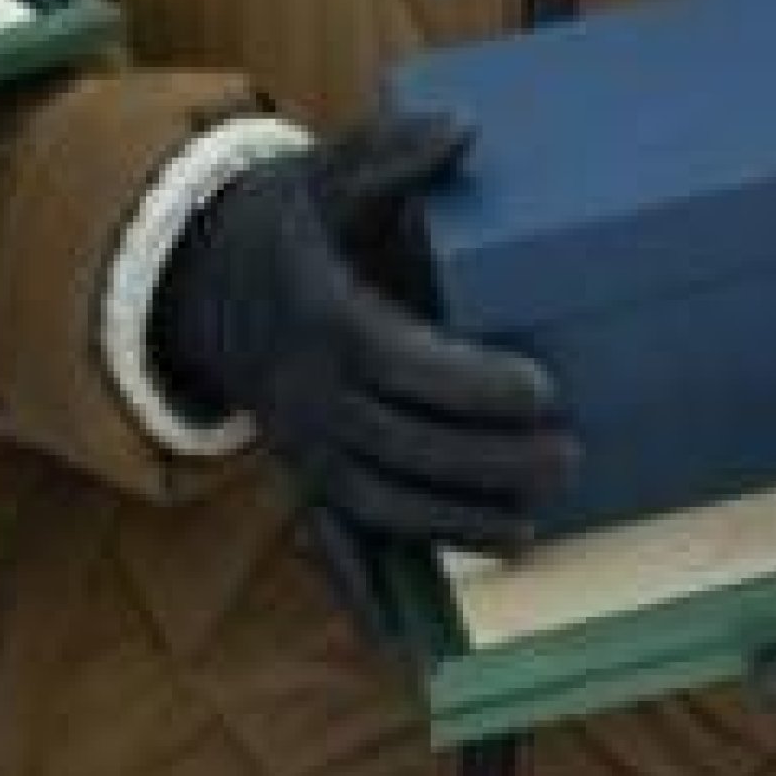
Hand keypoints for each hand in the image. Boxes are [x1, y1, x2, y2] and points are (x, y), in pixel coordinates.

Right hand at [153, 111, 575, 640]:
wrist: (204, 281)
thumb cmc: (291, 225)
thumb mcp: (328, 175)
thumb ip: (391, 153)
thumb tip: (463, 130)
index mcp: (323, 321)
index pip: (400, 363)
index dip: (469, 384)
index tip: (539, 386)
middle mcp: (308, 395)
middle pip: (402, 444)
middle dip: (487, 462)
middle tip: (570, 456)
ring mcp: (305, 447)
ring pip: (380, 504)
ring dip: (453, 526)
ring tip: (531, 531)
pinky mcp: (304, 480)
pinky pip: (330, 547)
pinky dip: (364, 598)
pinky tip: (408, 645)